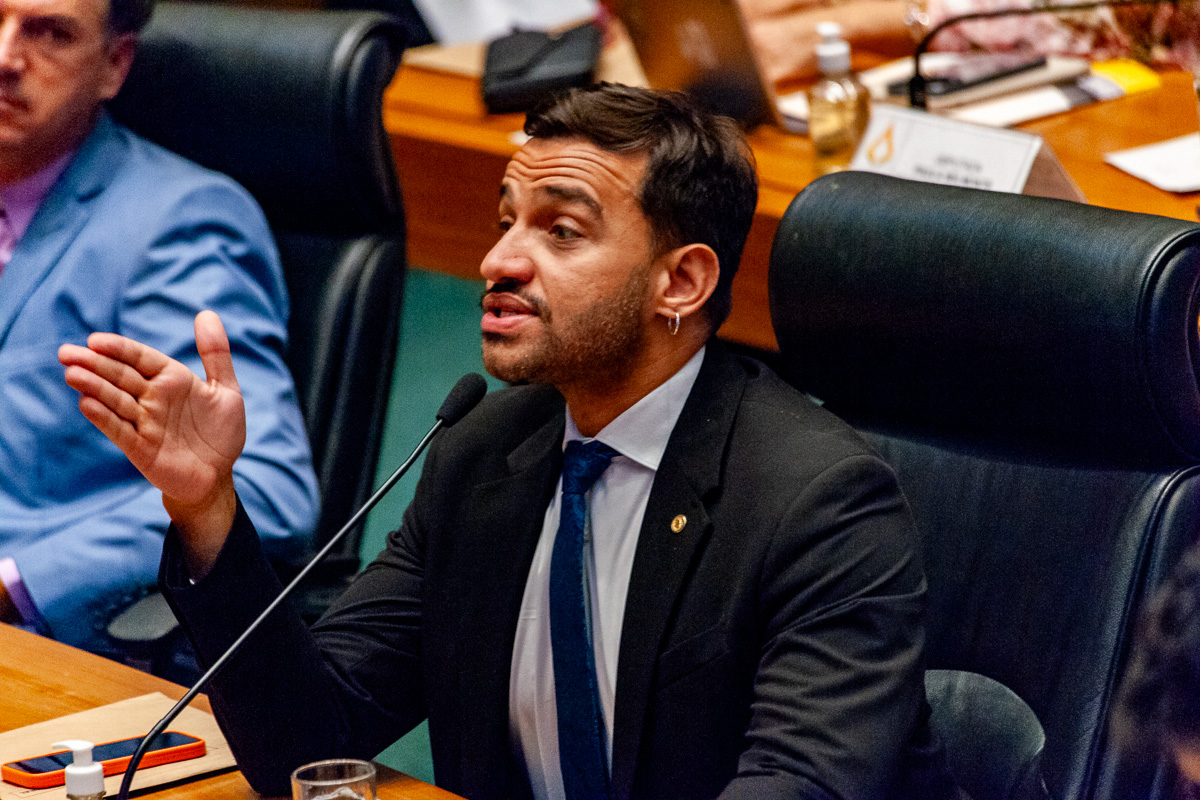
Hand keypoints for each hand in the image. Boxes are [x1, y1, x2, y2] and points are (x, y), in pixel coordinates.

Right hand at [58, 311, 245, 576]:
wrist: (218, 475)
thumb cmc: (221, 432)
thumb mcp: (226, 390)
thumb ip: (215, 354)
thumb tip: (206, 313)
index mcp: (171, 379)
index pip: (140, 358)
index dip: (119, 349)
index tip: (95, 340)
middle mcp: (152, 398)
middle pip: (120, 376)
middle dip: (93, 364)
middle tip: (65, 352)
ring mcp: (144, 422)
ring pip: (114, 400)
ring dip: (93, 387)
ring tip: (72, 373)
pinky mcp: (140, 448)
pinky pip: (120, 430)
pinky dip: (104, 417)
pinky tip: (86, 404)